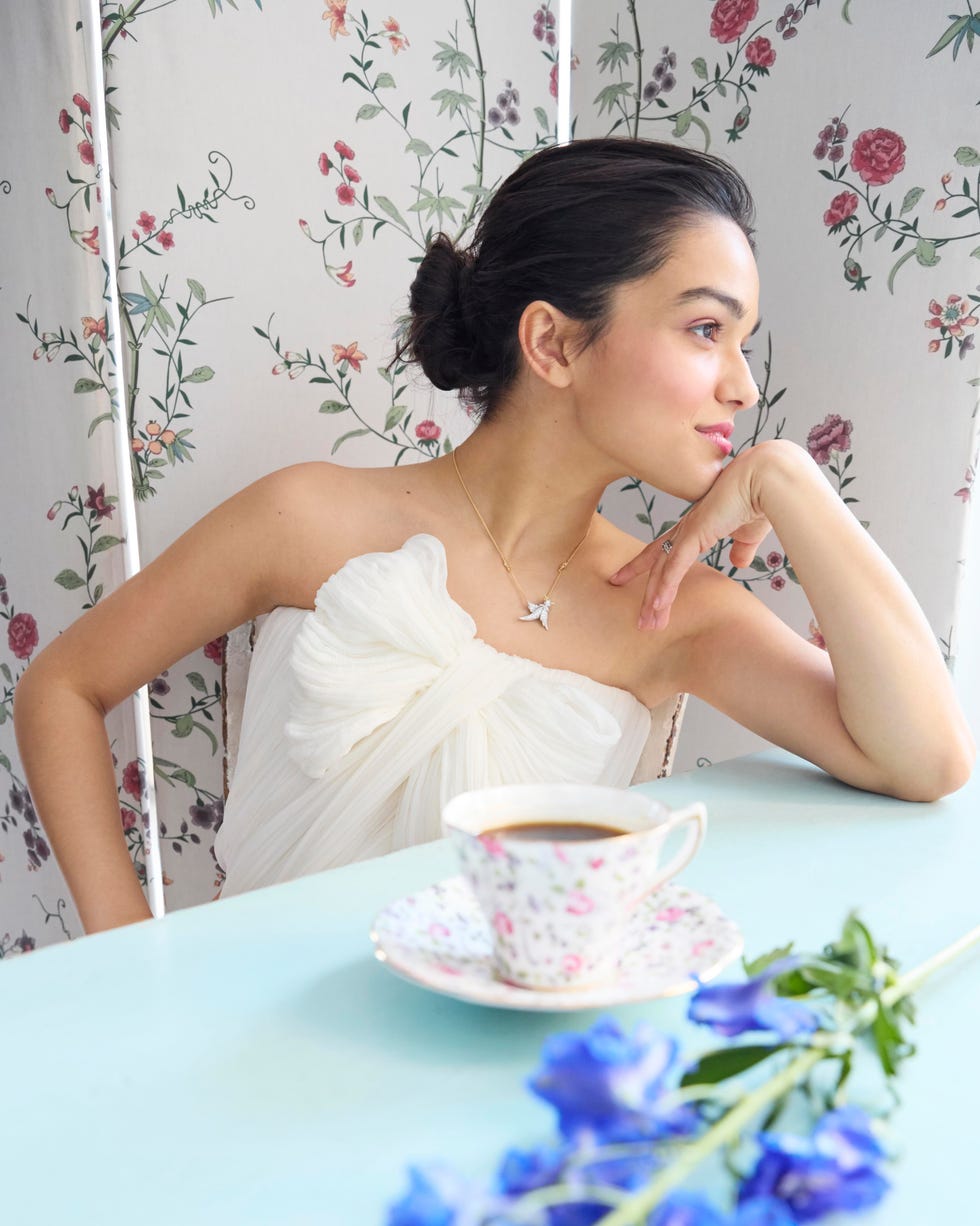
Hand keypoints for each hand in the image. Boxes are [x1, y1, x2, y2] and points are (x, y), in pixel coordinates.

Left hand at [609, 447, 773, 629]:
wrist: (767, 479)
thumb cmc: (761, 498)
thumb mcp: (749, 533)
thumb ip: (741, 549)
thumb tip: (737, 563)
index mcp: (697, 526)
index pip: (665, 551)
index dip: (646, 567)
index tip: (628, 581)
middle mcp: (686, 529)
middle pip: (659, 566)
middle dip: (648, 594)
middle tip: (641, 619)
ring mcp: (687, 531)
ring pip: (662, 571)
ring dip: (654, 600)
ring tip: (646, 624)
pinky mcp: (694, 535)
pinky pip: (674, 568)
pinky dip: (665, 588)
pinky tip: (656, 606)